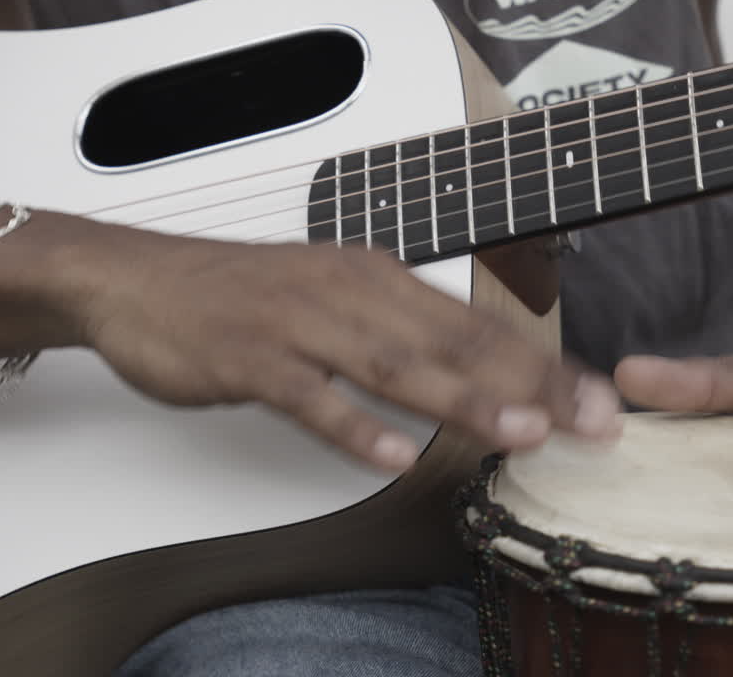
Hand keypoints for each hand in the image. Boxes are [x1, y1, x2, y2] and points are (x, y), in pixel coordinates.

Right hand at [72, 234, 622, 470]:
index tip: (593, 400)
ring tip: (520, 434)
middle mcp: (347, 293)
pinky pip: (311, 396)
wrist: (138, 278)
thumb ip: (393, 330)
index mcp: (374, 277)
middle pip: (452, 342)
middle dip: (529, 384)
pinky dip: (355, 427)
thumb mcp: (328, 297)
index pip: (475, 323)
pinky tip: (394, 455)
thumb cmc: (240, 296)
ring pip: (393, 365)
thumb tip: (465, 371)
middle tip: (589, 423)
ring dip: (462, 400)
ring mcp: (299, 324)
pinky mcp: (251, 357)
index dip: (540, 363)